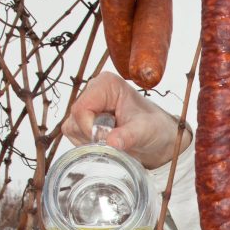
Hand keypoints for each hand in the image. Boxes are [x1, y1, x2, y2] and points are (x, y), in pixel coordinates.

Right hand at [61, 72, 190, 167]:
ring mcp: (87, 105)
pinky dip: (88, 144)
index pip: (82, 107)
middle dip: (92, 136)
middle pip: (76, 118)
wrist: (157, 136)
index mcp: (106, 84)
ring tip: (114, 140)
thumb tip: (111, 143)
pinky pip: (74, 136)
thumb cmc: (154, 127)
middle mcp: (93, 91)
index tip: (107, 141)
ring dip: (91, 141)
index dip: (90, 128)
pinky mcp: (83, 120)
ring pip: (72, 128)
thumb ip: (129, 136)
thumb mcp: (145, 131)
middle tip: (115, 142)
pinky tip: (107, 142)